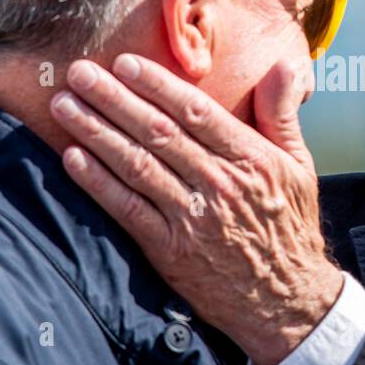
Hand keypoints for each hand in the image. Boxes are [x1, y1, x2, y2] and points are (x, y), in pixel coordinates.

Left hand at [49, 55, 341, 364]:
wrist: (287, 301)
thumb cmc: (290, 227)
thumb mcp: (299, 166)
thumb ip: (283, 114)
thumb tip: (284, 65)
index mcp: (251, 159)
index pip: (197, 112)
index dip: (157, 85)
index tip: (125, 63)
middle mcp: (220, 184)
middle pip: (159, 133)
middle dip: (114, 99)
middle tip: (78, 73)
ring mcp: (193, 218)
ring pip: (136, 165)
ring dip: (96, 133)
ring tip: (65, 106)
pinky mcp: (170, 250)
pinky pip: (128, 209)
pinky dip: (98, 183)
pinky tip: (72, 158)